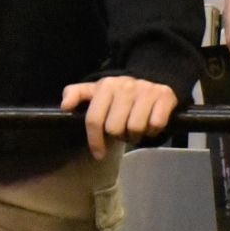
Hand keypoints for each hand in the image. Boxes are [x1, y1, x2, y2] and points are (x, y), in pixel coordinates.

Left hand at [60, 77, 177, 159]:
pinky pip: (155, 124)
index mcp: (106, 85)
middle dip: (119, 135)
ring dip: (136, 134)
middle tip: (123, 131)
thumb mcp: (97, 91)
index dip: (95, 141)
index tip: (98, 153)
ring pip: (135, 128)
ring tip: (135, 128)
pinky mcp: (164, 96)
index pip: (94, 119)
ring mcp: (146, 90)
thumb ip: (77, 94)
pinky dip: (153, 130)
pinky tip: (150, 123)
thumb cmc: (120, 93)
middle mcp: (125, 86)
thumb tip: (65, 106)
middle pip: (114, 128)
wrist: (155, 76)